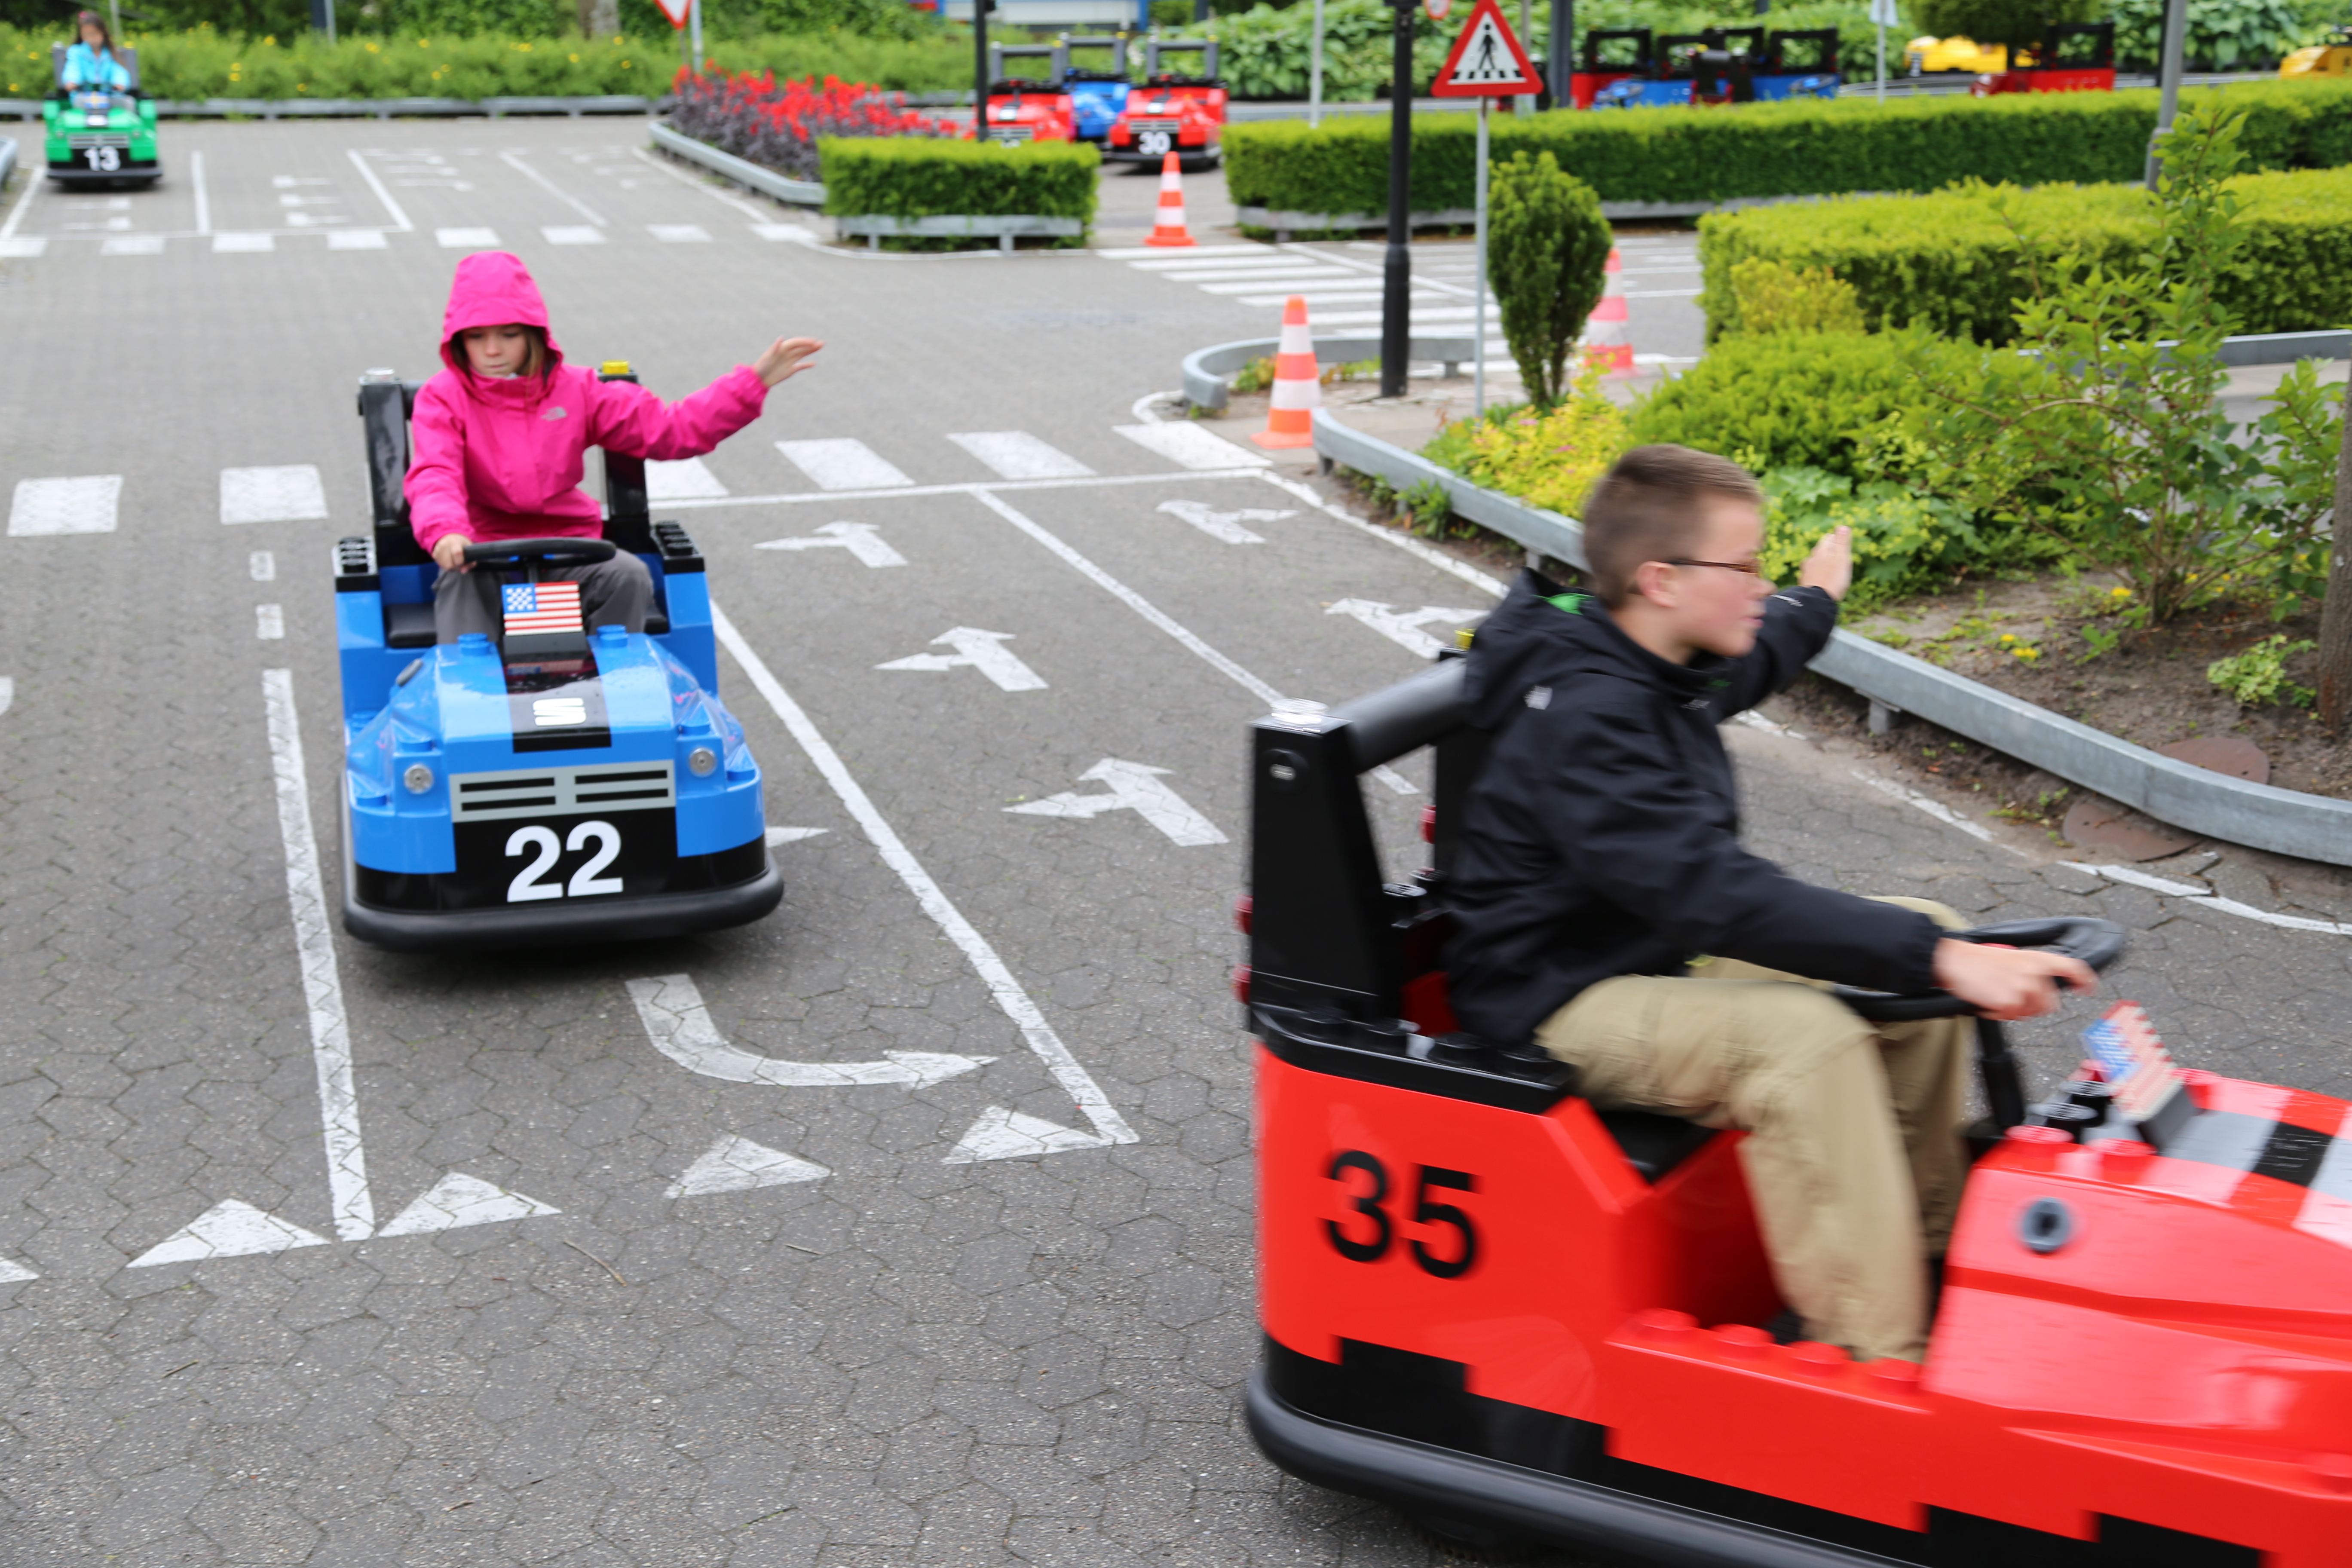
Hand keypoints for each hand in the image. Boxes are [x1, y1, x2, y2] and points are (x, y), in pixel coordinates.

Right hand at [432, 534, 472, 571]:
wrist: (449, 536)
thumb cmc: (462, 544)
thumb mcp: (470, 549)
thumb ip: (471, 561)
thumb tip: (463, 571)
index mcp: (454, 542)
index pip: (457, 553)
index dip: (461, 561)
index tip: (463, 563)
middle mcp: (444, 545)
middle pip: (449, 564)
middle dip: (456, 567)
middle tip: (459, 563)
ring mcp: (437, 550)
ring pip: (445, 567)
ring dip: (451, 567)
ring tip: (454, 561)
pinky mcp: (434, 555)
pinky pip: (441, 565)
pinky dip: (446, 565)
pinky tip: (449, 560)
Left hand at [752, 336, 823, 388]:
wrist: (759, 379)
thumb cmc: (762, 366)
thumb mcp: (768, 356)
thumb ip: (775, 347)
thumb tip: (781, 337)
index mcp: (782, 348)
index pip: (796, 342)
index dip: (804, 342)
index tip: (813, 342)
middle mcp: (787, 353)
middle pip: (801, 347)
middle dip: (812, 345)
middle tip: (822, 343)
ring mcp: (789, 361)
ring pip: (803, 354)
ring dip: (811, 351)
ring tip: (821, 347)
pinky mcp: (790, 370)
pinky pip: (800, 366)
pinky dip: (807, 365)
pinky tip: (814, 363)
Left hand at [1798, 525, 1852, 601]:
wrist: (1817, 601)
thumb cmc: (1833, 579)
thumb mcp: (1842, 559)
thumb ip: (1842, 543)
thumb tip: (1842, 526)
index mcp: (1821, 550)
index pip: (1828, 538)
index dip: (1837, 540)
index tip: (1843, 546)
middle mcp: (1811, 558)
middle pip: (1820, 549)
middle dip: (1829, 551)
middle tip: (1839, 557)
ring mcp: (1806, 570)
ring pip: (1815, 561)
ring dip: (1822, 563)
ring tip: (1830, 569)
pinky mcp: (1804, 582)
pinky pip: (1811, 574)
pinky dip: (1817, 574)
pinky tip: (1820, 579)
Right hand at [1932, 939, 2097, 1021]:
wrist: (1953, 960)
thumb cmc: (1978, 960)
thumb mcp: (2012, 958)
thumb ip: (2033, 971)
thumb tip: (2043, 991)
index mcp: (2037, 958)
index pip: (2073, 967)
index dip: (2085, 980)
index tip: (2087, 990)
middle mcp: (2035, 972)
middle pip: (2050, 1004)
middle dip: (2033, 1006)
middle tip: (2012, 999)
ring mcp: (2023, 988)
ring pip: (2031, 1013)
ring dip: (2014, 1010)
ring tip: (1996, 997)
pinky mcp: (2010, 1001)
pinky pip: (2011, 1017)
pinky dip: (1998, 1014)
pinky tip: (1987, 1001)